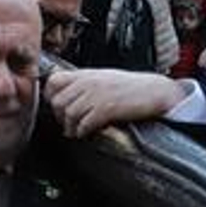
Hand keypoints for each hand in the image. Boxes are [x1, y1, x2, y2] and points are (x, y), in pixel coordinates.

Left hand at [45, 69, 190, 137]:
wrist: (155, 91)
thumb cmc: (130, 86)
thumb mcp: (103, 77)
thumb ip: (83, 83)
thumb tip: (64, 92)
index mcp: (86, 74)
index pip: (53, 81)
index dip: (50, 96)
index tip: (56, 107)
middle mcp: (88, 82)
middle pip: (58, 101)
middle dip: (59, 116)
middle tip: (67, 123)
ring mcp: (97, 95)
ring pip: (68, 113)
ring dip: (70, 127)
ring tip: (75, 131)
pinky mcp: (107, 108)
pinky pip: (84, 123)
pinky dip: (82, 131)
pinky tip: (86, 132)